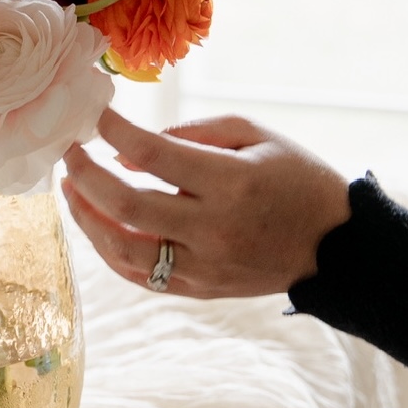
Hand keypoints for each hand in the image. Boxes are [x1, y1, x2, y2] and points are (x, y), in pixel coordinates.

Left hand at [61, 110, 351, 297]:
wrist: (339, 247)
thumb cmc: (297, 179)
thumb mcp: (257, 136)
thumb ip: (191, 133)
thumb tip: (125, 151)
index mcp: (231, 183)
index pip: (153, 155)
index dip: (114, 132)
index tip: (94, 117)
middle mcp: (214, 230)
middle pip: (127, 207)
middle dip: (85, 178)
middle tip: (68, 154)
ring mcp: (205, 267)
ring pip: (124, 251)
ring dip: (87, 219)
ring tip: (71, 191)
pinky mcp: (200, 290)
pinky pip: (140, 276)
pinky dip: (110, 251)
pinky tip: (98, 225)